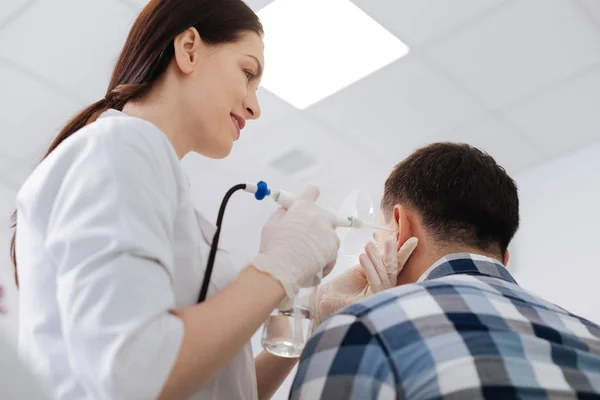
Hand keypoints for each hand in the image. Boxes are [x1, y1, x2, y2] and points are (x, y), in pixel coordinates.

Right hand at [252, 184, 340, 309]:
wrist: (283, 269)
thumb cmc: (274, 246)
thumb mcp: (271, 224)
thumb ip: (282, 213)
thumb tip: (288, 211)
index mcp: (303, 207)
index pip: (311, 190)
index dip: (309, 195)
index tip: (306, 201)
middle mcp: (319, 216)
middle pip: (325, 214)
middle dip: (317, 222)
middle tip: (305, 235)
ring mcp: (328, 233)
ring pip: (329, 233)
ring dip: (322, 240)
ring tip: (308, 254)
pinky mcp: (334, 249)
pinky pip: (332, 250)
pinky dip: (325, 256)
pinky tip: (313, 264)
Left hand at [314, 236, 417, 325]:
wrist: (325, 300)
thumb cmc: (341, 287)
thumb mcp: (360, 269)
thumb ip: (373, 261)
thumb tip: (382, 246)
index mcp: (382, 281)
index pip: (395, 266)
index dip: (402, 252)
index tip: (410, 239)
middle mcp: (384, 290)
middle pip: (393, 270)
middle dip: (392, 253)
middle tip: (389, 238)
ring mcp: (379, 297)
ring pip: (384, 275)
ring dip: (377, 257)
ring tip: (369, 244)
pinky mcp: (372, 303)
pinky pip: (375, 283)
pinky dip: (369, 268)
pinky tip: (363, 256)